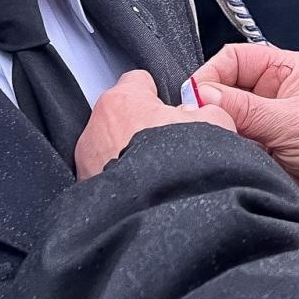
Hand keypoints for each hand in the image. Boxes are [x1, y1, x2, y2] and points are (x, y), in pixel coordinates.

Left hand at [76, 70, 236, 178]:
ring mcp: (86, 160)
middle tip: (168, 145)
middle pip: (122, 116)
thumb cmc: (178, 166)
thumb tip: (201, 113)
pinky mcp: (84, 189)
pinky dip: (122, 183)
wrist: (154, 217)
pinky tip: (143, 194)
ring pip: (110, 148)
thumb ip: (205, 111)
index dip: (157, 94)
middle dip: (141, 127)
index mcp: (122, 100)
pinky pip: (105, 177)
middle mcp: (96, 126)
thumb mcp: (214, 124)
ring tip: (157, 174)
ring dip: (128, 157)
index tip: (169, 107)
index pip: (137, 81)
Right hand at [192, 44, 298, 215]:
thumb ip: (246, 108)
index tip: (196, 95)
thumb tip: (202, 94)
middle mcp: (269, 92)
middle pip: (223, 88)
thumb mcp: (294, 121)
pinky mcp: (256, 149)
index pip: (234, 59)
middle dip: (210, 103)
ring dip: (218, 127)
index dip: (212, 74)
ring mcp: (261, 122)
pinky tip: (225, 154)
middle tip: (201, 120)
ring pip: (222, 117)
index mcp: (284, 70)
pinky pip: (228, 142)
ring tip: (218, 138)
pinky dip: (223, 147)